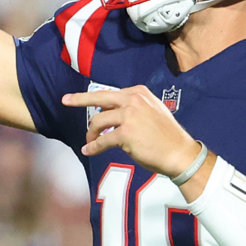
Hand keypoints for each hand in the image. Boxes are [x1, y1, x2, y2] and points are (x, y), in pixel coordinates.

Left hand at [62, 85, 201, 177]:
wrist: (180, 153)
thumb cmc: (166, 136)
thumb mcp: (151, 111)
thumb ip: (132, 108)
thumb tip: (108, 112)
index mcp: (138, 93)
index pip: (109, 94)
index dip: (94, 100)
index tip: (77, 99)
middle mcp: (133, 100)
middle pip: (99, 98)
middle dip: (79, 99)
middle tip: (65, 100)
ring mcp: (129, 116)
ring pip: (98, 121)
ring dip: (91, 133)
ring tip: (90, 141)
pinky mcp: (126, 134)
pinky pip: (102, 140)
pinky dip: (93, 147)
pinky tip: (89, 151)